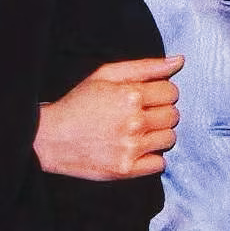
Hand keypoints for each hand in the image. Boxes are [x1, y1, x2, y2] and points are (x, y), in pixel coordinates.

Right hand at [34, 57, 182, 180]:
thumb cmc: (78, 102)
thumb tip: (179, 60)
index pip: (171, 92)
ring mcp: (130, 148)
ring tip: (137, 131)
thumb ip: (145, 67)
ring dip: (158, 134)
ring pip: (170, 138)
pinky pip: (160, 163)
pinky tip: (135, 149)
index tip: (146, 97)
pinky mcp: (126, 169)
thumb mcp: (105, 75)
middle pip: (173, 115)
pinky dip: (151, 157)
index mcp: (130, 95)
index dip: (160, 92)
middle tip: (140, 114)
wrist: (50, 138)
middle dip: (160, 112)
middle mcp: (133, 122)